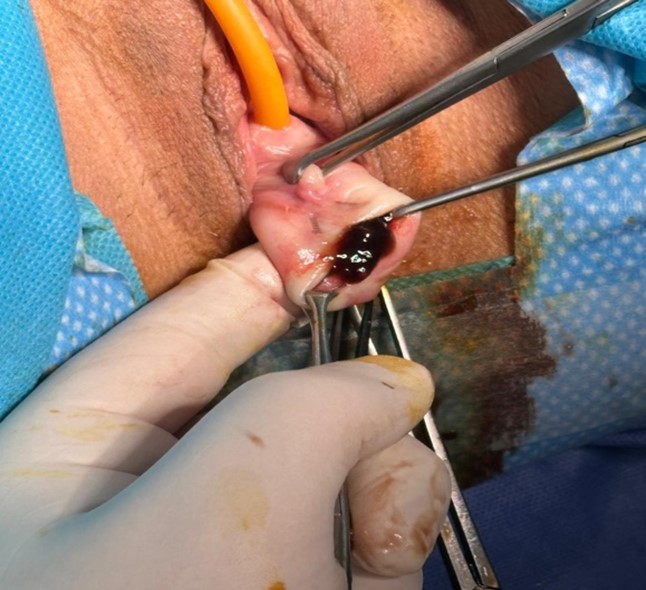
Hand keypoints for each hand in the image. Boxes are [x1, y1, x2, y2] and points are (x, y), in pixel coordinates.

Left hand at [0, 245, 448, 588]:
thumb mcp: (206, 531)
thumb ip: (297, 422)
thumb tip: (393, 383)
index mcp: (78, 447)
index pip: (188, 322)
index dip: (266, 269)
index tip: (337, 230)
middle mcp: (148, 490)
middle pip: (279, 398)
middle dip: (347, 407)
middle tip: (396, 415)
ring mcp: (220, 546)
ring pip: (332, 473)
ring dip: (379, 496)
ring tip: (375, 550)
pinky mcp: (282, 587)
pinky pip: (356, 541)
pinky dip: (385, 551)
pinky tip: (376, 577)